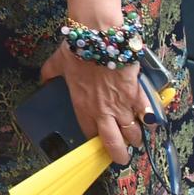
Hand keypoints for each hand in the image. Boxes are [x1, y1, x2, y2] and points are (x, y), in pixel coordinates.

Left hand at [40, 42, 144, 166]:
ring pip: (133, 132)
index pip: (90, 133)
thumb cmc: (77, 50)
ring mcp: (122, 104)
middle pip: (114, 143)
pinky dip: (150, 120)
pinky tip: (150, 123)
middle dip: (119, 154)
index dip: (95, 142)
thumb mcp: (57, 63)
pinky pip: (147, 114)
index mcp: (83, 106)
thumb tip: (43, 79)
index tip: (99, 144)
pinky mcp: (137, 94)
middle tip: (122, 158)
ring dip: (135, 138)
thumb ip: (50, 74)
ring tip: (136, 139)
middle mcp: (103, 111)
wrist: (99, 36)